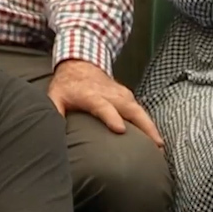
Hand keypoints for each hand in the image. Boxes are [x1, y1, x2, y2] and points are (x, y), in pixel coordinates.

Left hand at [46, 59, 163, 147]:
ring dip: (152, 128)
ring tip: (161, 147)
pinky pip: (142, 112)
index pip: (104, 107)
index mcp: (91, 96)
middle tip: (155, 145)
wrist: (81, 64)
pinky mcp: (129, 97)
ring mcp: (122, 95)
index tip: (120, 130)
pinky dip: (150, 125)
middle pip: (131, 110)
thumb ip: (54, 113)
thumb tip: (51, 133)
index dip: (112, 117)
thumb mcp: (54, 97)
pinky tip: (156, 140)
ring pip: (141, 112)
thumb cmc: (67, 86)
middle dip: (144, 127)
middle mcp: (111, 95)